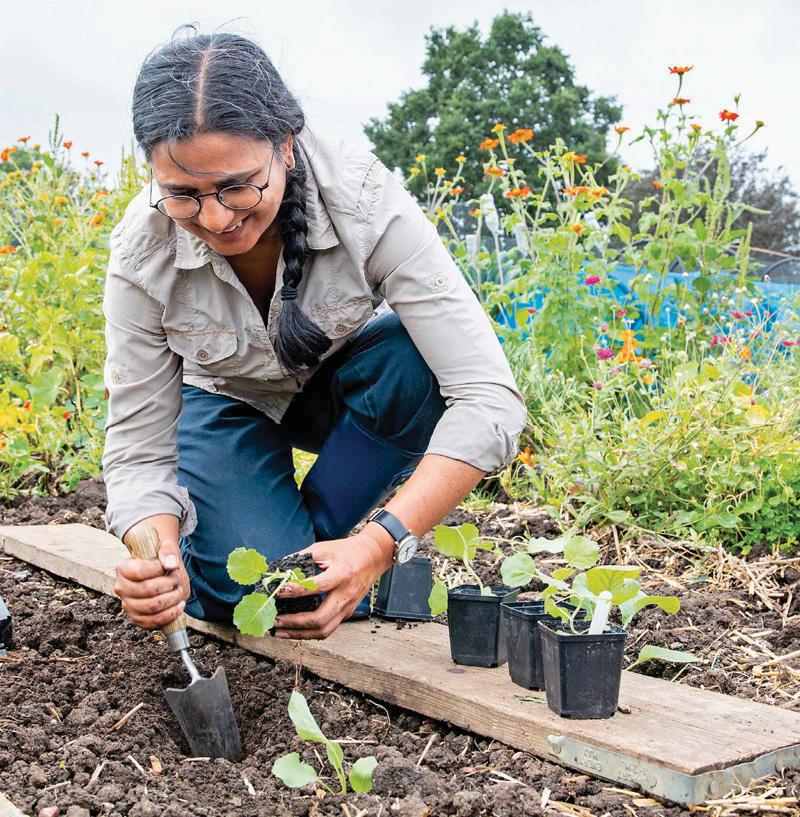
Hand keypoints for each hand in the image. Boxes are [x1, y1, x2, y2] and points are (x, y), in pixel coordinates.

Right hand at [113, 536, 190, 629]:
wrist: (163, 574)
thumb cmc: (161, 559)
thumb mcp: (165, 546)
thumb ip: (168, 550)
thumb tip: (170, 564)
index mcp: (123, 569)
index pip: (139, 571)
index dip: (159, 569)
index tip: (170, 566)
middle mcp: (122, 588)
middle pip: (148, 589)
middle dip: (169, 584)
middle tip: (176, 578)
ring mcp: (128, 605)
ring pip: (152, 607)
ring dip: (172, 599)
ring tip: (178, 591)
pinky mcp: (137, 618)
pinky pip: (153, 622)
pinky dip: (171, 614)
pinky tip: (179, 605)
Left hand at [272, 530, 393, 639]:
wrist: (373, 556)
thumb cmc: (347, 551)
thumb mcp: (324, 548)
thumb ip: (301, 559)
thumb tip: (278, 570)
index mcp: (342, 573)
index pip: (318, 586)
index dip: (297, 590)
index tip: (279, 591)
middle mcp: (346, 594)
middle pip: (320, 618)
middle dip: (294, 623)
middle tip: (276, 620)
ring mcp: (348, 607)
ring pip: (323, 630)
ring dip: (299, 633)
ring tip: (280, 631)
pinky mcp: (347, 613)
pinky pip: (327, 629)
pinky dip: (309, 633)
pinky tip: (295, 630)